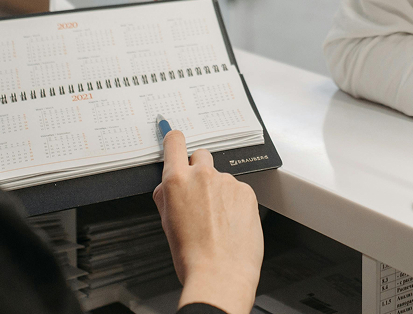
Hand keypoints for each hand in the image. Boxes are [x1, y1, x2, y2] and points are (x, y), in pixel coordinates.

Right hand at [153, 130, 262, 313]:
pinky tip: (230, 223)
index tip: (174, 138)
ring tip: (217, 220)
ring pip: (220, 177)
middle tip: (199, 194)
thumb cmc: (192, 256)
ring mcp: (227, 181)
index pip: (174, 141)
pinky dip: (234, 201)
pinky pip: (237, 189)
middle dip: (198, 168)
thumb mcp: (167, 224)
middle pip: (200, 154)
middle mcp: (203, 174)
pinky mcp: (246, 190)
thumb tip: (168, 184)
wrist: (221, 274)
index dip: (174, 139)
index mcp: (177, 181)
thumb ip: (166, 196)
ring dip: (218, 190)